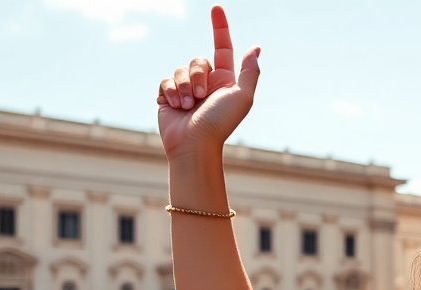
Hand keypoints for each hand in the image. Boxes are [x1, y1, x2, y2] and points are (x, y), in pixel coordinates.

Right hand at [156, 6, 260, 160]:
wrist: (194, 145)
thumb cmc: (220, 123)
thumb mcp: (242, 97)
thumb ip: (249, 72)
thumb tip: (255, 49)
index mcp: (225, 81)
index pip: (222, 48)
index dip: (220, 28)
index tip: (216, 8)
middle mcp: (206, 84)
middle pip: (197, 60)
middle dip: (197, 76)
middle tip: (201, 98)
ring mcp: (186, 90)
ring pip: (179, 70)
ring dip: (183, 88)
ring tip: (188, 107)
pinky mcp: (168, 97)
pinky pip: (165, 81)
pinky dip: (170, 93)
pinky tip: (176, 108)